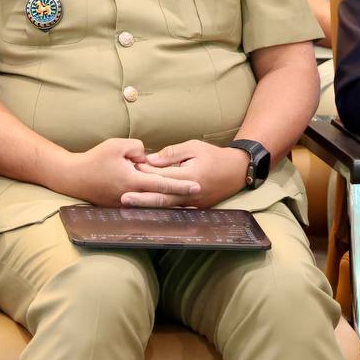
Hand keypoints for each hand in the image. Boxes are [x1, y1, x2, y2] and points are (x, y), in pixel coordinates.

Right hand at [56, 138, 200, 207]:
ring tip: (188, 205)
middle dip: (181, 199)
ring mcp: (126, 204)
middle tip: (199, 198)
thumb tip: (149, 157)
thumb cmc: (95, 159)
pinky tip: (164, 204)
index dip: (182, 185)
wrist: (73, 177)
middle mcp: (132, 196)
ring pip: (153, 205)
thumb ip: (138, 148)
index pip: (163, 183)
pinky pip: (142, 206)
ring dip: (170, 204)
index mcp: (134, 180)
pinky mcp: (120, 206)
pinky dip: (154, 205)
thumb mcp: (117, 145)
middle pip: (162, 199)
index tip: (198, 186)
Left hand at [131, 140, 249, 208]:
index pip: (164, 176)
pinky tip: (149, 212)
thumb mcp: (194, 147)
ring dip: (148, 207)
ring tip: (131, 206)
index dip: (147, 173)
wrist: (236, 171)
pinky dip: (161, 211)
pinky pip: (175, 211)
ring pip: (167, 207)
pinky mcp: (195, 208)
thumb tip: (151, 160)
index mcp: (191, 176)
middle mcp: (191, 194)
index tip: (131, 169)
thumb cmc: (214, 155)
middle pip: (162, 197)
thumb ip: (172, 154)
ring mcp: (194, 204)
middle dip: (142, 199)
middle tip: (123, 198)